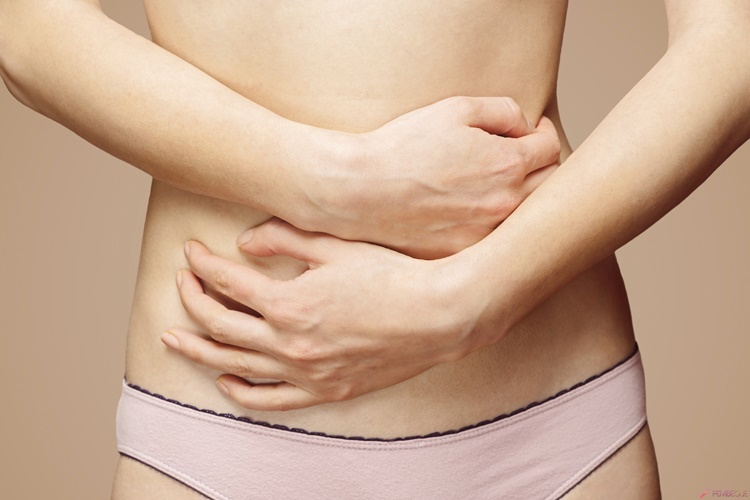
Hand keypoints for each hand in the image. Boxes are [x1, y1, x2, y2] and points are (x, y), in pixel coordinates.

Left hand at [162, 219, 484, 410]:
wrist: (437, 316)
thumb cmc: (391, 275)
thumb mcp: (336, 244)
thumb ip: (283, 239)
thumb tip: (244, 242)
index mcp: (288, 303)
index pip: (226, 282)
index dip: (202, 265)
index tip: (192, 253)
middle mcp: (288, 343)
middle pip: (219, 324)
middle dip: (191, 300)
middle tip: (181, 284)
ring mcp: (304, 372)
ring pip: (233, 366)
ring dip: (197, 351)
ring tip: (172, 340)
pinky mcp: (324, 391)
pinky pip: (270, 400)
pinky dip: (240, 392)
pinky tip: (225, 381)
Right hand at [311, 97, 559, 258]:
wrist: (359, 191)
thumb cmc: (402, 146)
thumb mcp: (454, 109)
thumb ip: (503, 111)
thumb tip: (526, 126)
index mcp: (507, 165)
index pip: (551, 148)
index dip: (543, 134)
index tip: (532, 132)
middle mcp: (505, 205)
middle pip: (550, 186)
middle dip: (541, 165)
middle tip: (521, 156)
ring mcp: (486, 235)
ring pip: (526, 217)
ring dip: (522, 197)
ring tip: (498, 184)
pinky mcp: (465, 254)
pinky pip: (495, 240)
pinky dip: (495, 224)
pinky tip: (474, 210)